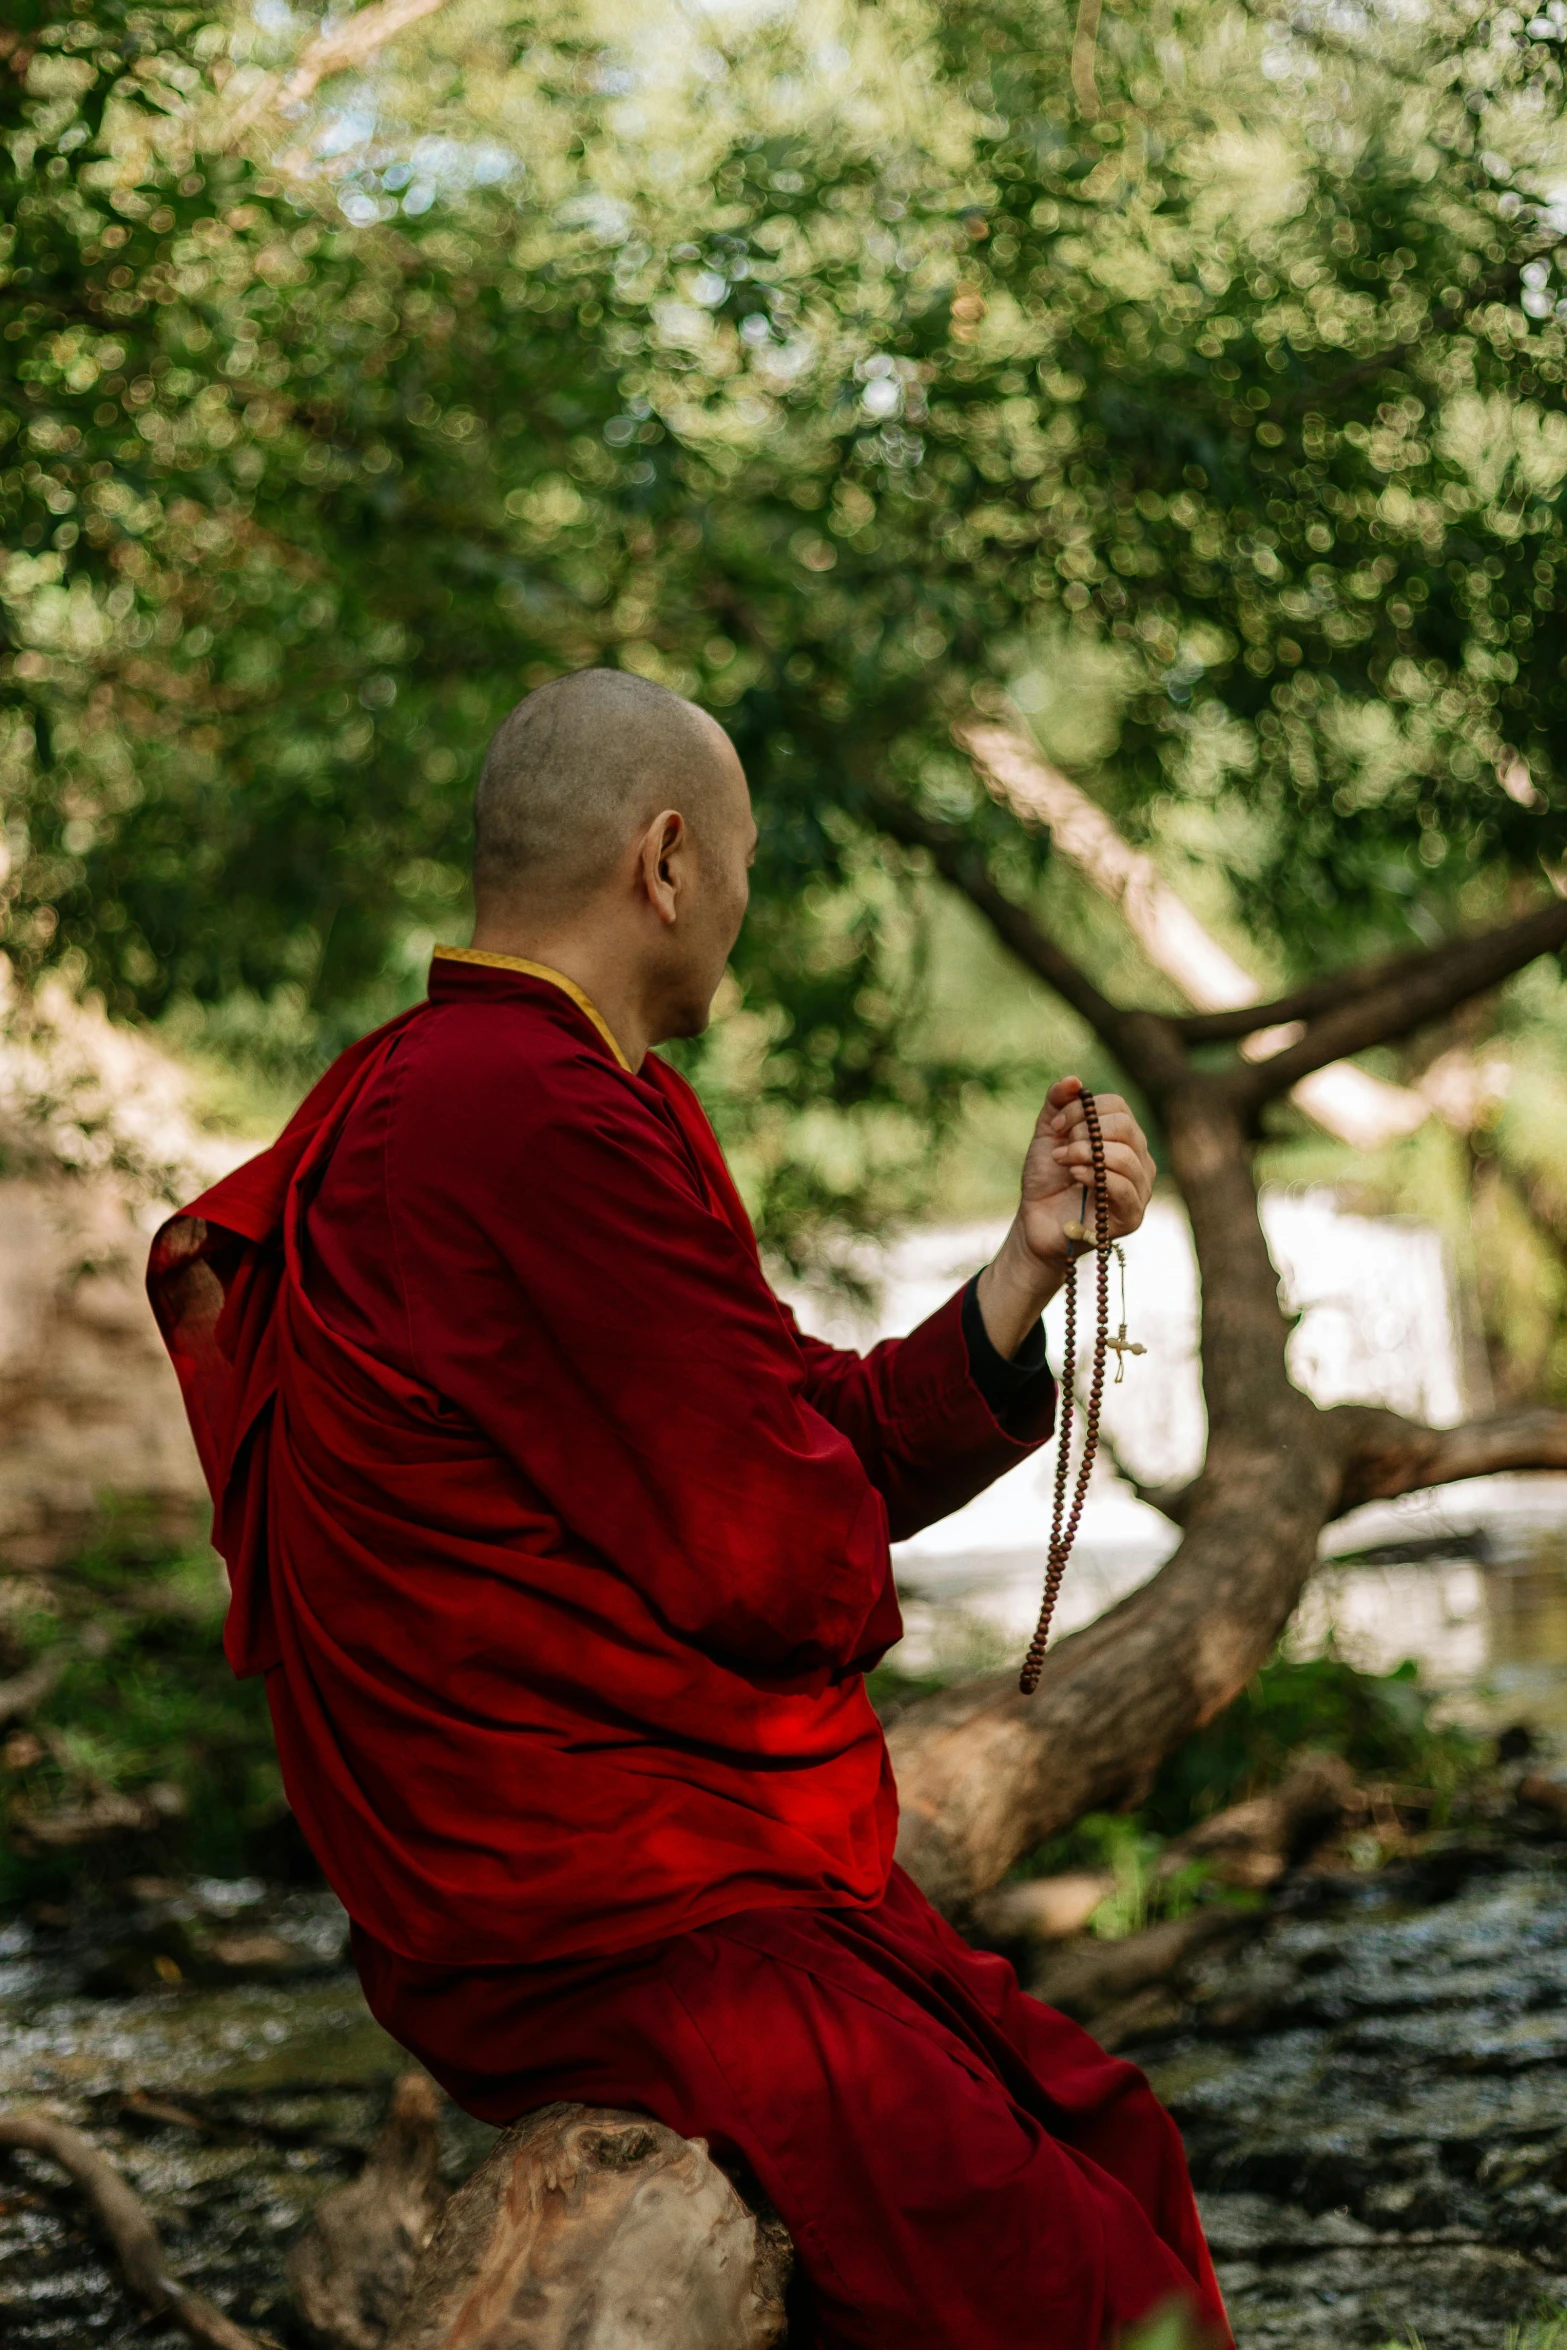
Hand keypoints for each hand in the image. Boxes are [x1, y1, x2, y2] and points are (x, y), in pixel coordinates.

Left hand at [976, 1077, 1155, 1358]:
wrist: (1034, 1223)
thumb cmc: (1046, 1180)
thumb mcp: (1048, 1135)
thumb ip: (1057, 1103)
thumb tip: (1074, 1080)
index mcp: (1124, 1139)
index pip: (1119, 1107)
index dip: (1084, 1109)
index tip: (1056, 1125)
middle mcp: (1139, 1161)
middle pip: (1127, 1128)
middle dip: (1086, 1131)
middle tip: (1061, 1146)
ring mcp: (1140, 1190)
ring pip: (1127, 1156)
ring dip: (1086, 1154)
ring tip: (1063, 1162)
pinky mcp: (1132, 1217)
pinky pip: (1123, 1187)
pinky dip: (1095, 1175)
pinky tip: (1074, 1176)